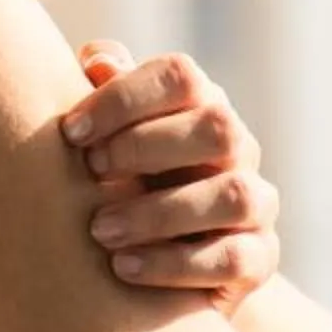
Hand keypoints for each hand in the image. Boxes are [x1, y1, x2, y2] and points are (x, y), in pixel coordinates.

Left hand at [57, 42, 281, 315]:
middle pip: (216, 126)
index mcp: (203, 105)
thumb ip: (105, 96)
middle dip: (145, 147)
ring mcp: (257, 203)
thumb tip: (98, 59)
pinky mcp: (260, 258)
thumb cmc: (125, 185)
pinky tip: (123, 268)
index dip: (123, 98)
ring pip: (233, 195)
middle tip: (90, 172)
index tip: (71, 132)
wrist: (164, 271)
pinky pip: (234, 258)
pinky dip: (174, 264)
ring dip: (159, 212)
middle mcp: (239, 148)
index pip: (180, 76)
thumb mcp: (110, 139)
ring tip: (100, 230)